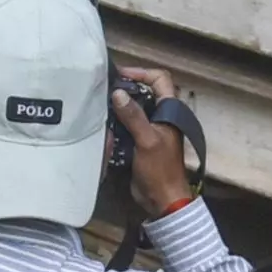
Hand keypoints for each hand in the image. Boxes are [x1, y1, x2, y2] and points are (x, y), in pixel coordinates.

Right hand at [113, 70, 197, 216]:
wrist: (162, 199)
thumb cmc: (160, 169)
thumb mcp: (147, 140)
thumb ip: (133, 116)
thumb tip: (118, 93)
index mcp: (170, 111)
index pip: (160, 79)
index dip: (142, 73)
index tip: (121, 75)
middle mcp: (161, 115)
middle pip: (144, 91)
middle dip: (127, 88)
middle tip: (105, 88)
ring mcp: (150, 128)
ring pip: (134, 107)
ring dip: (119, 105)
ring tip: (100, 103)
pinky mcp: (140, 141)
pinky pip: (127, 124)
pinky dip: (116, 121)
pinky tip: (103, 122)